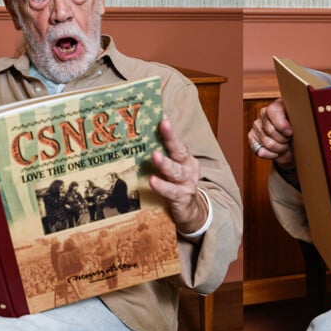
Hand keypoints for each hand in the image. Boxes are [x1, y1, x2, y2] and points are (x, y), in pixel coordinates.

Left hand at [149, 116, 205, 235]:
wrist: (192, 213)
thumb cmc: (176, 187)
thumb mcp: (171, 170)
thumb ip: (161, 157)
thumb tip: (139, 139)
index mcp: (185, 159)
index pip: (176, 142)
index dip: (170, 130)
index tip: (162, 117)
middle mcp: (188, 169)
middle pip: (179, 151)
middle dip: (171, 137)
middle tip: (163, 125)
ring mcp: (187, 184)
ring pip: (176, 171)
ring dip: (165, 163)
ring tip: (155, 155)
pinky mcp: (182, 198)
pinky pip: (171, 191)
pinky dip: (162, 186)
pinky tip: (152, 181)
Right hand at [247, 98, 294, 168]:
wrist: (294, 145)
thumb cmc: (300, 133)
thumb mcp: (303, 126)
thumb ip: (300, 122)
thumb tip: (296, 127)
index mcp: (278, 105)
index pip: (273, 111)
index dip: (281, 125)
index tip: (290, 133)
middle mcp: (265, 113)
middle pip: (270, 130)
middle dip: (283, 140)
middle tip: (290, 140)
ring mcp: (257, 124)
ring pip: (267, 143)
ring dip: (280, 148)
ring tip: (286, 146)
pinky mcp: (252, 136)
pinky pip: (260, 151)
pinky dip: (271, 155)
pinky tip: (277, 152)